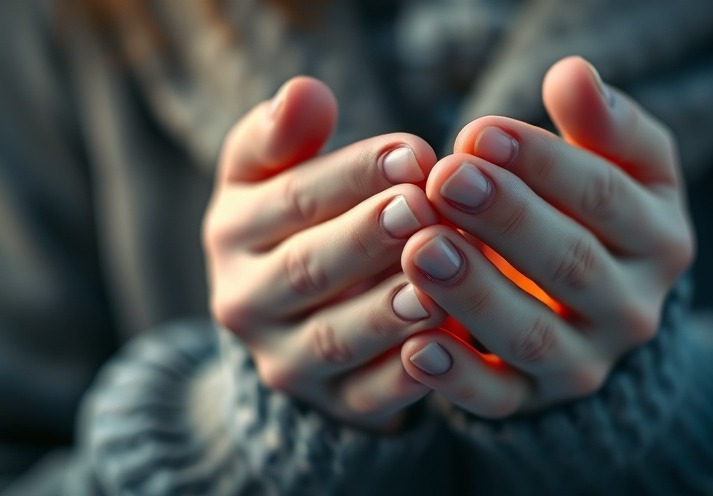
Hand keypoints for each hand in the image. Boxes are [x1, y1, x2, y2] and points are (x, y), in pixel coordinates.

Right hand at [203, 77, 446, 430]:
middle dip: (369, 238)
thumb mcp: (272, 175)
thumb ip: (284, 135)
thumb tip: (305, 92)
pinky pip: (369, 396)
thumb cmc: (299, 223)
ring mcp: (286, 361)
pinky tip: (447, 347)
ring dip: (388, 310)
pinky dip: (406, 377)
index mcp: (232, 233)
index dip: (353, 175)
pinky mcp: (333, 404)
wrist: (292, 317)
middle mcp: (245, 302)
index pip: (290, 200)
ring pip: (338, 337)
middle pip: (310, 269)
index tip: (414, 153)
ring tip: (437, 282)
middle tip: (424, 209)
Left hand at [399, 57, 693, 417]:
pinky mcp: (531, 400)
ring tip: (422, 250)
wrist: (598, 311)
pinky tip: (414, 348)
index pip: (604, 197)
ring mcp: (583, 364)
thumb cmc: (598, 218)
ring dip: (475, 294)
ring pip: (532, 335)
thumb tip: (572, 73)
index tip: (477, 131)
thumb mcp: (623, 167)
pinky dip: (457, 380)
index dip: (542, 162)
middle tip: (445, 180)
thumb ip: (604, 123)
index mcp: (660, 241)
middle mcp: (633, 310)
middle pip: (570, 264)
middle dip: (506, 220)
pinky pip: (497, 400)